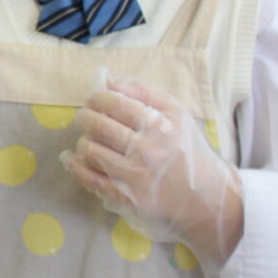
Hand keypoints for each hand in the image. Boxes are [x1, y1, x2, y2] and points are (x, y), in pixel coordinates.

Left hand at [63, 76, 242, 269]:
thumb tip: (107, 80)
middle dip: (84, 117)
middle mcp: (147, 150)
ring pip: (90, 150)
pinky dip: (75, 166)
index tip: (93, 100)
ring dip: (82, 141)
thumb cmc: (188, 149)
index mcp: (161, 125)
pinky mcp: (126, 196)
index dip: (97, 98)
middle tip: (84, 117)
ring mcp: (135, 175)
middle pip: (98, 125)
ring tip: (87, 138)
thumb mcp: (177, 114)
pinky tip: (71, 158)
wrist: (206, 196)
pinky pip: (90, 179)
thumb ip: (144, 92)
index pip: (116, 104)